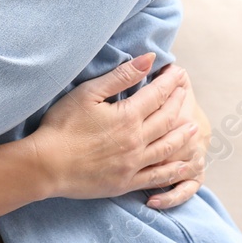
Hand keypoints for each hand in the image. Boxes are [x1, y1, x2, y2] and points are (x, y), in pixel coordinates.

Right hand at [26, 54, 201, 207]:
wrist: (48, 165)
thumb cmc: (62, 125)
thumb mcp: (88, 93)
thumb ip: (121, 76)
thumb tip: (149, 60)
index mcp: (128, 116)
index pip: (157, 94)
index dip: (170, 81)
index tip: (179, 71)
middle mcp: (137, 140)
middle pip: (167, 118)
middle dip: (179, 102)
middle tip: (186, 91)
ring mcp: (134, 163)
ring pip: (168, 147)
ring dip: (183, 135)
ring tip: (194, 126)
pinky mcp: (128, 182)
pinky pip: (159, 176)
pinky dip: (175, 170)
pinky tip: (185, 165)